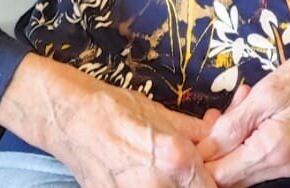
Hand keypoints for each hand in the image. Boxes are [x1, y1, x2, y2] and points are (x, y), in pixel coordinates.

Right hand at [0, 56, 221, 187]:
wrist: (70, 119)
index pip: (214, 187)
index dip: (218, 179)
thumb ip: (196, 131)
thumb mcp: (163, 114)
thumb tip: (220, 132)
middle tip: (194, 170)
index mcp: (177, 159)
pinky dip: (155, 187)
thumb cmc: (116, 109)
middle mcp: (159, 186)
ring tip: (168, 173)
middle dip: (197, 181)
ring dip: (176, 186)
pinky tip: (151, 179)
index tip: (216, 172)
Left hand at [206, 25, 289, 186]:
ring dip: (236, 142)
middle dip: (219, 148)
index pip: (223, 174)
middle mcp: (286, 167)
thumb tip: (204, 150)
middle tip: (217, 113)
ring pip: (249, 166)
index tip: (194, 136)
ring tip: (241, 103)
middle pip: (235, 174)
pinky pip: (266, 158)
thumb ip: (232, 126)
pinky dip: (253, 140)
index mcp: (274, 151)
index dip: (203, 159)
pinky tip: (255, 112)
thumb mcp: (265, 92)